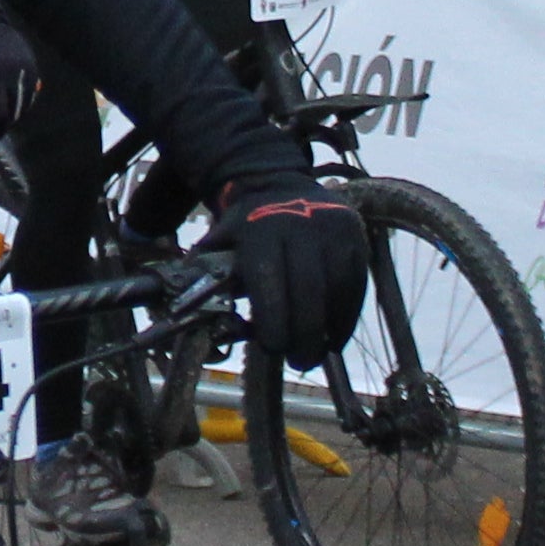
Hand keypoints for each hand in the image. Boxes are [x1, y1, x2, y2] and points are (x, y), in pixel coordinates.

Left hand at [223, 185, 368, 367]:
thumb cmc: (246, 226)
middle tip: (299, 362)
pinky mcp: (356, 237)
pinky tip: (335, 336)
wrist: (280, 183)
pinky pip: (356, 284)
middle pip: (308, 291)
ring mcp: (332, 230)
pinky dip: (347, 315)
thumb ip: (207, 273)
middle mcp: (300, 226)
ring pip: (337, 290)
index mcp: (259, 229)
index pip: (270, 281)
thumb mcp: (221, 238)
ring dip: (329, 330)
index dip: (274, 320)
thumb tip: (188, 312)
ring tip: (316, 353)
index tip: (274, 347)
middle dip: (304, 334)